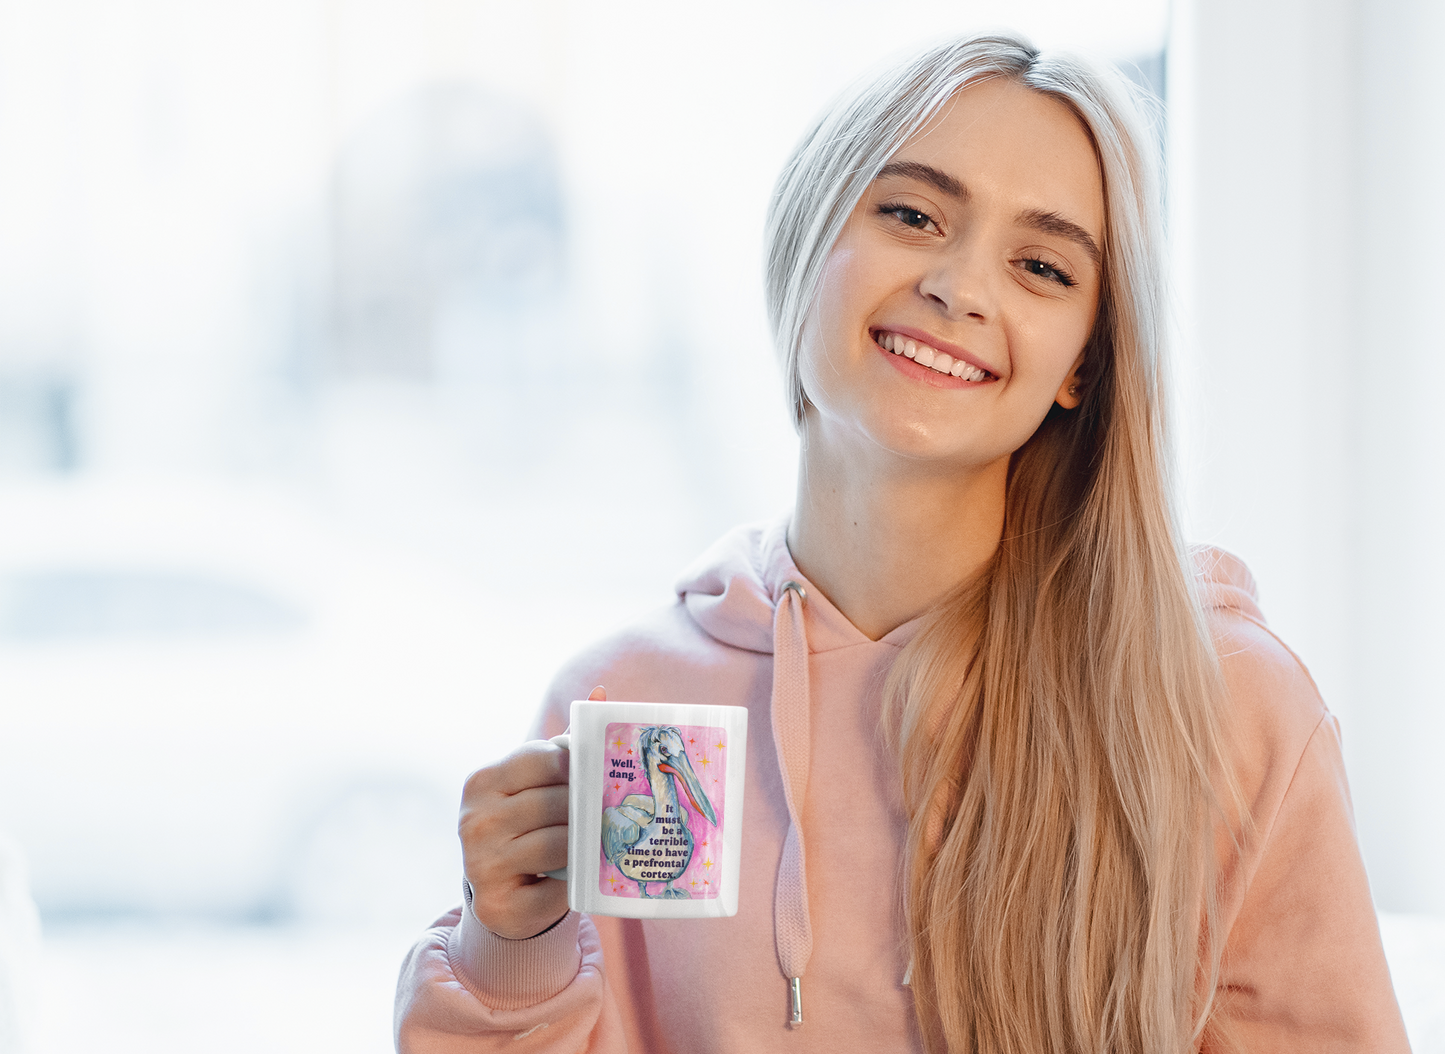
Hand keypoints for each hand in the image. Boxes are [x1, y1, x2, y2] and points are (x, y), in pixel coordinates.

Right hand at [458, 686, 604, 938]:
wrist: (501, 894)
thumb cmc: (527, 825)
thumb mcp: (537, 783)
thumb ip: (565, 744)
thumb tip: (602, 695)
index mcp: (482, 781)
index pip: (543, 758)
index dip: (578, 765)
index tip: (600, 773)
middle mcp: (474, 820)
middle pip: (555, 802)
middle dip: (589, 807)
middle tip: (616, 809)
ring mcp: (481, 865)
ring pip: (559, 844)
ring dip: (587, 844)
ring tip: (604, 839)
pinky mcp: (498, 905)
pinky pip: (555, 888)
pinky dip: (574, 884)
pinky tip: (579, 878)